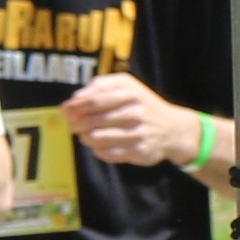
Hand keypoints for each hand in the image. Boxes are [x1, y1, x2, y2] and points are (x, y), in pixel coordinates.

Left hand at [62, 73, 196, 166]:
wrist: (173, 128)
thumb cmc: (142, 104)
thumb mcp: (127, 86)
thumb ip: (101, 85)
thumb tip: (75, 98)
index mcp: (131, 93)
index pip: (95, 100)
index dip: (76, 106)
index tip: (66, 110)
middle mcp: (137, 112)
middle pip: (95, 120)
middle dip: (78, 123)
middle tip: (73, 125)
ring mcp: (139, 133)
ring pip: (98, 138)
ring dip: (86, 137)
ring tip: (84, 135)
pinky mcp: (139, 152)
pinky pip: (109, 154)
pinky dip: (98, 150)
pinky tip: (97, 146)